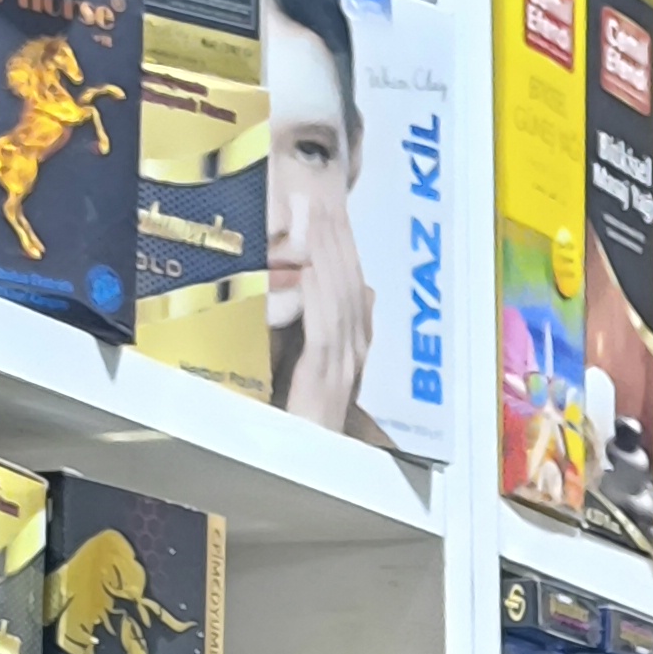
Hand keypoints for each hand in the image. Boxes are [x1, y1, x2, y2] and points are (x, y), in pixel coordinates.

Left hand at [283, 206, 374, 430]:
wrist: (301, 462)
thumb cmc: (298, 419)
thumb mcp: (306, 365)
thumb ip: (320, 332)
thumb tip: (354, 295)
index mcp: (350, 345)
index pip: (350, 283)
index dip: (339, 242)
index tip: (327, 203)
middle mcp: (352, 350)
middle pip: (348, 282)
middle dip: (335, 236)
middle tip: (323, 191)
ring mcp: (342, 365)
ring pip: (338, 297)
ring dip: (326, 252)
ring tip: (316, 211)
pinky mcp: (324, 380)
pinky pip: (323, 327)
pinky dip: (316, 291)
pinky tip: (306, 263)